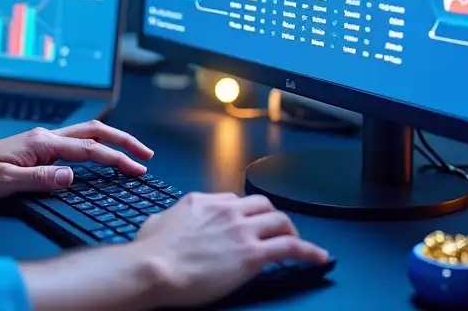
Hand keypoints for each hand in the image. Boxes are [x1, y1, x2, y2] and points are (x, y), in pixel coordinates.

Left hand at [0, 120, 153, 198]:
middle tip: (146, 156)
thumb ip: (41, 179)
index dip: (116, 159)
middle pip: (95, 132)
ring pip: (87, 133)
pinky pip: (77, 142)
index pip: (88, 150)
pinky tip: (103, 156)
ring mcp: (45, 141)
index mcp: (43, 143)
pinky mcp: (42, 147)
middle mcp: (48, 137)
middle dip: (123, 141)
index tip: (137, 169)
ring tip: (133, 154)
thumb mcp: (7, 182)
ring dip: (113, 141)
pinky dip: (98, 145)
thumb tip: (71, 176)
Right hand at [127, 192, 329, 307]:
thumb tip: (167, 224)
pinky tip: (319, 257)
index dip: (243, 213)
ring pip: (280, 221)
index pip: (233, 200)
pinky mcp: (253, 254)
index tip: (246, 224)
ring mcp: (241, 230)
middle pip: (262, 205)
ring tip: (297, 243)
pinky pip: (292, 247)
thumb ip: (170, 219)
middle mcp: (226, 210)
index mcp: (202, 202)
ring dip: (290, 231)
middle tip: (274, 231)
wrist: (154, 268)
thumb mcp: (156, 223)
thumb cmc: (149, 252)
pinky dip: (309, 251)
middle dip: (270, 217)